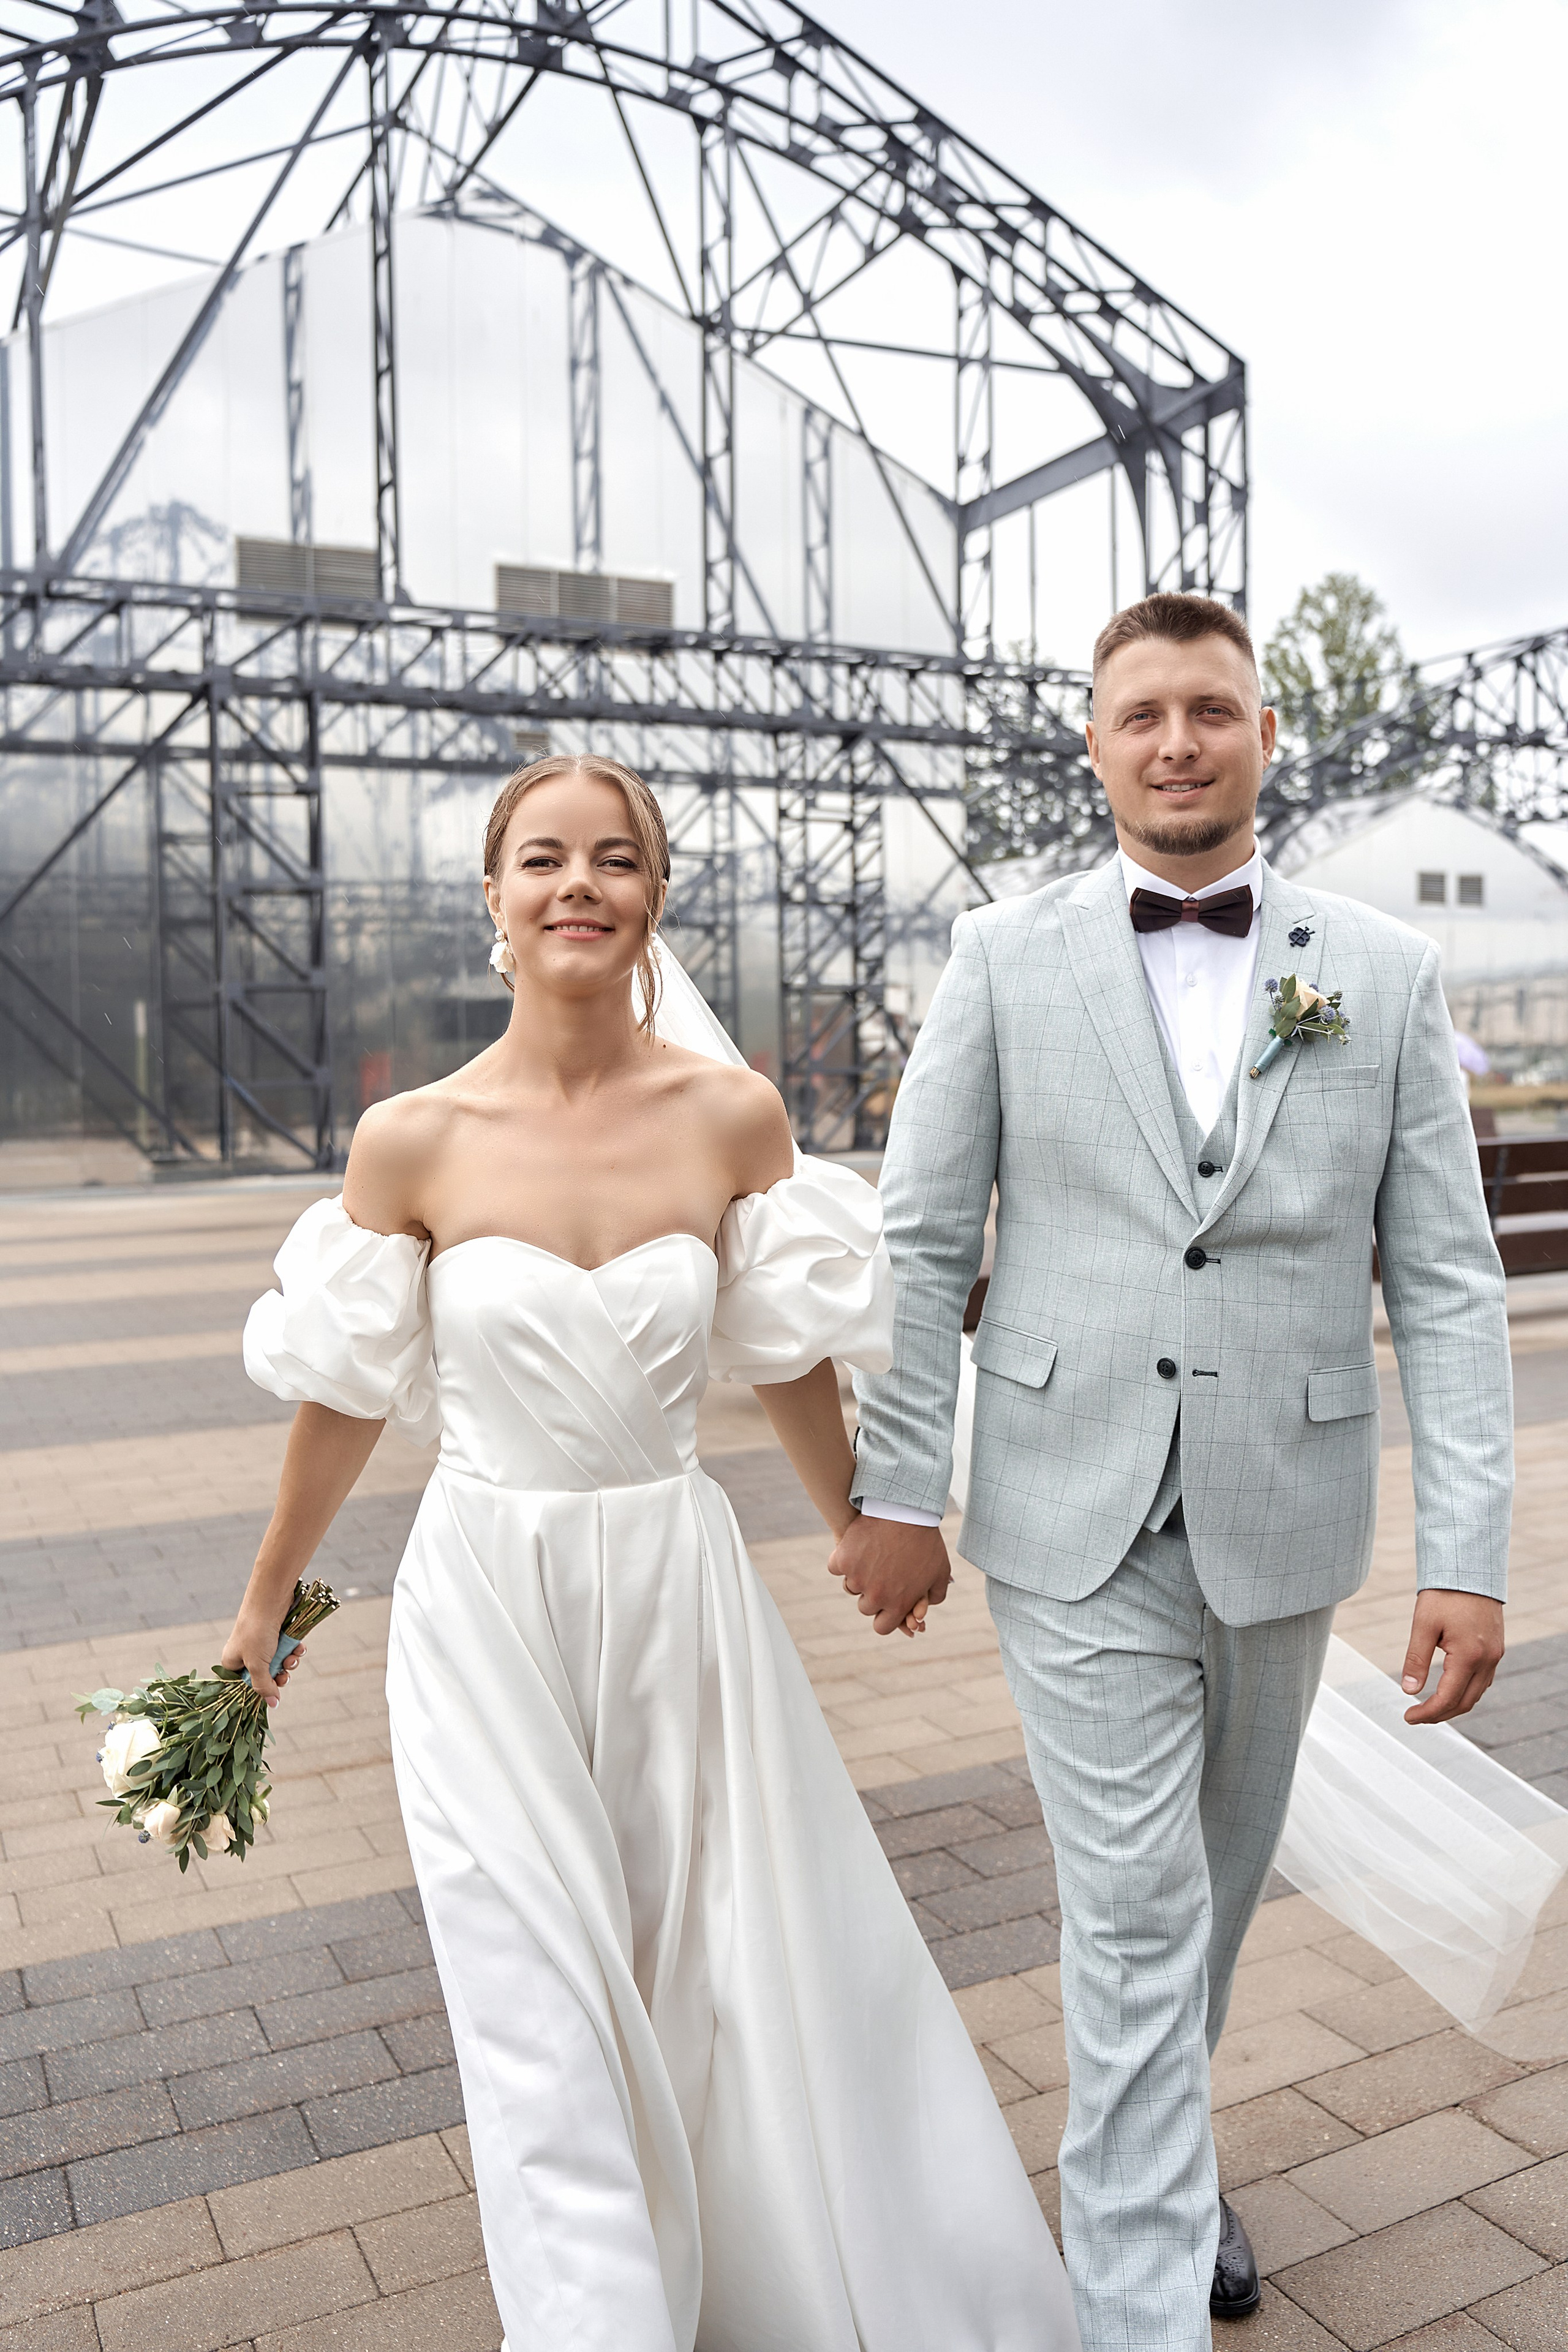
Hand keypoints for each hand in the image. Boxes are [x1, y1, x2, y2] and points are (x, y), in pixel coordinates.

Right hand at [220, 1614, 307, 1709]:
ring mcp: (262, 1644)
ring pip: (279, 1663)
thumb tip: (272, 1705)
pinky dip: (294, 1650)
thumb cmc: (257, 1633)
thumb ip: (263, 1686)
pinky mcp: (276, 1635)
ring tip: (292, 1657)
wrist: (271, 1600)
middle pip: (265, 1676)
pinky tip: (299, 1647)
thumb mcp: (257, 1665)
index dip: (260, 1690)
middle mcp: (246, 1653)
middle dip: (279, 1676)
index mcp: (233, 1662)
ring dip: (289, 1663)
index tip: (271, 1692)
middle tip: (285, 1675)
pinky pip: (287, 1650)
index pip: (244, 1685)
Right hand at [828, 1514, 951, 1638]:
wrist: (906, 1509)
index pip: (881, 1627)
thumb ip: (934, 1597)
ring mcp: (858, 1578)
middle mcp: (876, 1596)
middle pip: (865, 1607)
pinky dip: (842, 1559)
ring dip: (857, 1576)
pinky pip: (836, 1567)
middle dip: (872, 1594)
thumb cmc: (926, 1541)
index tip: (885, 1603)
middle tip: (880, 1574)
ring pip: (850, 1586)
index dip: (883, 1616)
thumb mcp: (940, 1572)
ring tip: (871, 1556)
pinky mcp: (843, 1559)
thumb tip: (924, 1610)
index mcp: (898, 1604)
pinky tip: (854, 1549)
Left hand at [1400, 1589, 1503, 1723]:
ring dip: (1454, 1704)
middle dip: (1440, 1714)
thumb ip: (1416, 1659)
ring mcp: (1495, 1655)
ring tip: (1429, 1706)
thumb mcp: (1423, 1624)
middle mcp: (1488, 1659)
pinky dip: (1466, 1690)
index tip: (1408, 1717)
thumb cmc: (1444, 1594)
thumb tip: (1409, 1691)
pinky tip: (1450, 1688)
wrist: (1469, 1569)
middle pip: (1465, 1702)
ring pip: (1477, 1693)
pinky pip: (1483, 1679)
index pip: (1448, 1698)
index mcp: (1469, 1656)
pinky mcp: (1496, 1648)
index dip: (1427, 1713)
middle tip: (1416, 1716)